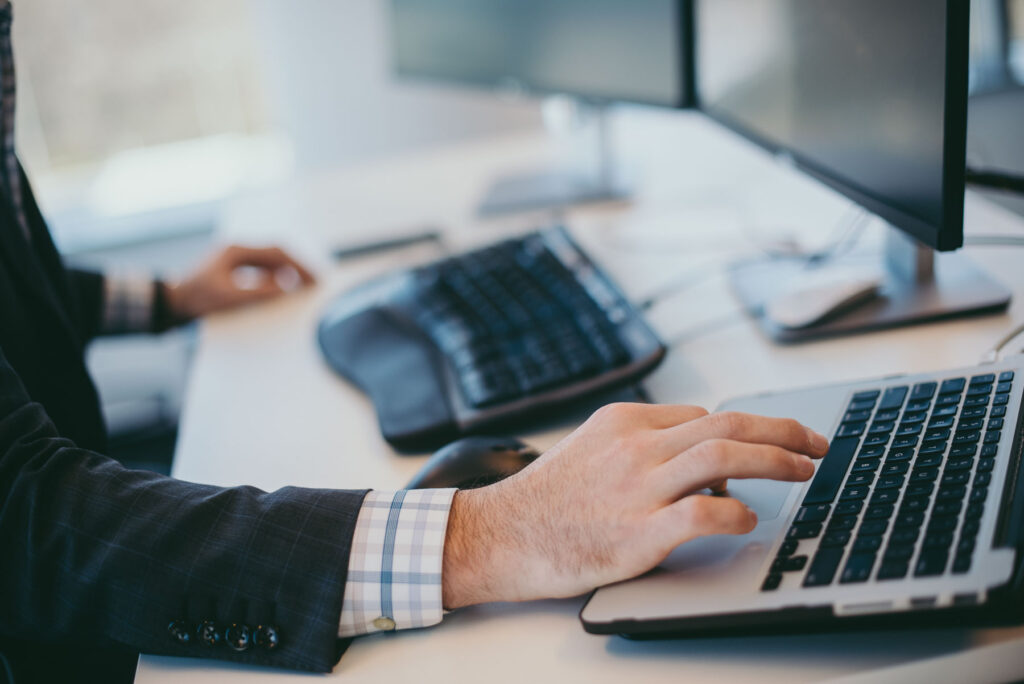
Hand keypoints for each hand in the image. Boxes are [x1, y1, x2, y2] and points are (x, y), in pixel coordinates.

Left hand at [165, 245, 315, 319]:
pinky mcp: (233, 269)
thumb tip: (285, 285)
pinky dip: (276, 276)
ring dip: (288, 271)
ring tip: (303, 285)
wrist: (171, 303)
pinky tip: (284, 288)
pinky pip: (262, 269)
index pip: (277, 252)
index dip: (298, 265)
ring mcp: (235, 258)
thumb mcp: (229, 297)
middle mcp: (237, 250)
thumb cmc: (196, 299)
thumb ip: (258, 291)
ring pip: (270, 260)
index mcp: (236, 250)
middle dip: (297, 266)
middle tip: (314, 281)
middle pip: (276, 253)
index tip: (312, 279)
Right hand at [441, 404, 828, 608]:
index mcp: (624, 422)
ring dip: (777, 460)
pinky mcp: (635, 533)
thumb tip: (701, 466)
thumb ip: (641, 447)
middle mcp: (635, 447)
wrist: (497, 534)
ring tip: (805, 470)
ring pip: (724, 458)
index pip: (702, 416)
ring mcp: (636, 489)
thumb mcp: (589, 449)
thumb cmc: (543, 501)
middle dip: (782, 431)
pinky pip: (702, 514)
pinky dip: (735, 514)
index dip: (746, 432)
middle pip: (726, 426)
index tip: (772, 444)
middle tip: (815, 443)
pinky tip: (748, 520)